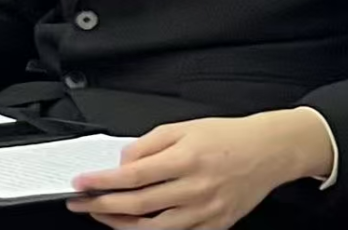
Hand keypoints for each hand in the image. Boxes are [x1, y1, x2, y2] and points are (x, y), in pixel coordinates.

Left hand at [68, 111, 336, 228]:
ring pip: (155, 227)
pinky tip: (135, 225)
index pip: (132, 176)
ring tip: (102, 216)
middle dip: (103, 206)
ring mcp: (207, 211)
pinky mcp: (217, 225)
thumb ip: (147, 145)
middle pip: (139, 205)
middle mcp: (195, 188)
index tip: (81, 184)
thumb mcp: (181, 128)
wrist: (267, 152)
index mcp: (185, 159)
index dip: (102, 182)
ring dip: (122, 224)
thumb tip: (122, 162)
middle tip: (81, 204)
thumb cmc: (225, 137)